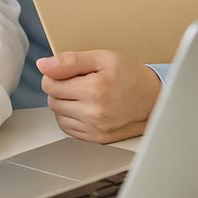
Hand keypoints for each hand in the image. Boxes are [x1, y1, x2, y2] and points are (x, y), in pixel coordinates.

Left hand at [38, 50, 161, 142]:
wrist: (154, 100)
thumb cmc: (129, 76)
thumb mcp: (102, 58)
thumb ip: (70, 60)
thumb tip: (43, 65)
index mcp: (94, 90)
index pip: (49, 84)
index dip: (54, 75)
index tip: (67, 72)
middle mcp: (94, 113)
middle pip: (52, 100)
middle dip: (60, 89)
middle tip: (79, 83)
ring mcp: (96, 129)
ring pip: (58, 115)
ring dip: (65, 104)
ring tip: (83, 95)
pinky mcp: (97, 139)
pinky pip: (68, 129)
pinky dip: (71, 118)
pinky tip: (85, 108)